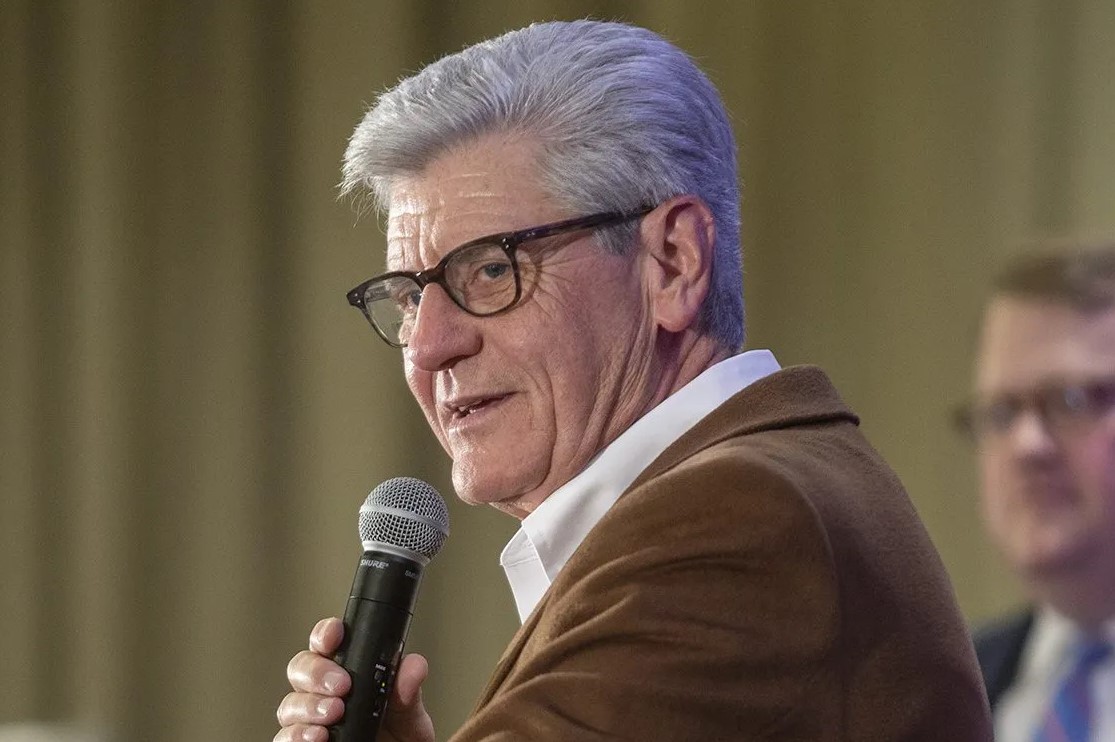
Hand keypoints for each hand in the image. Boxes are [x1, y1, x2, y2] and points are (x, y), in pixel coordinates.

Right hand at [275, 617, 434, 741]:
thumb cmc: (397, 738)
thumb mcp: (409, 712)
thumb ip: (408, 690)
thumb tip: (414, 665)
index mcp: (348, 671)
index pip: (327, 642)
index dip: (325, 633)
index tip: (335, 634)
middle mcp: (322, 692)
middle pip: (301, 668)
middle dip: (317, 672)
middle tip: (341, 685)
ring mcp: (309, 719)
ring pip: (290, 703)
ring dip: (309, 706)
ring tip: (333, 714)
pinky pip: (285, 737)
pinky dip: (297, 735)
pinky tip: (316, 736)